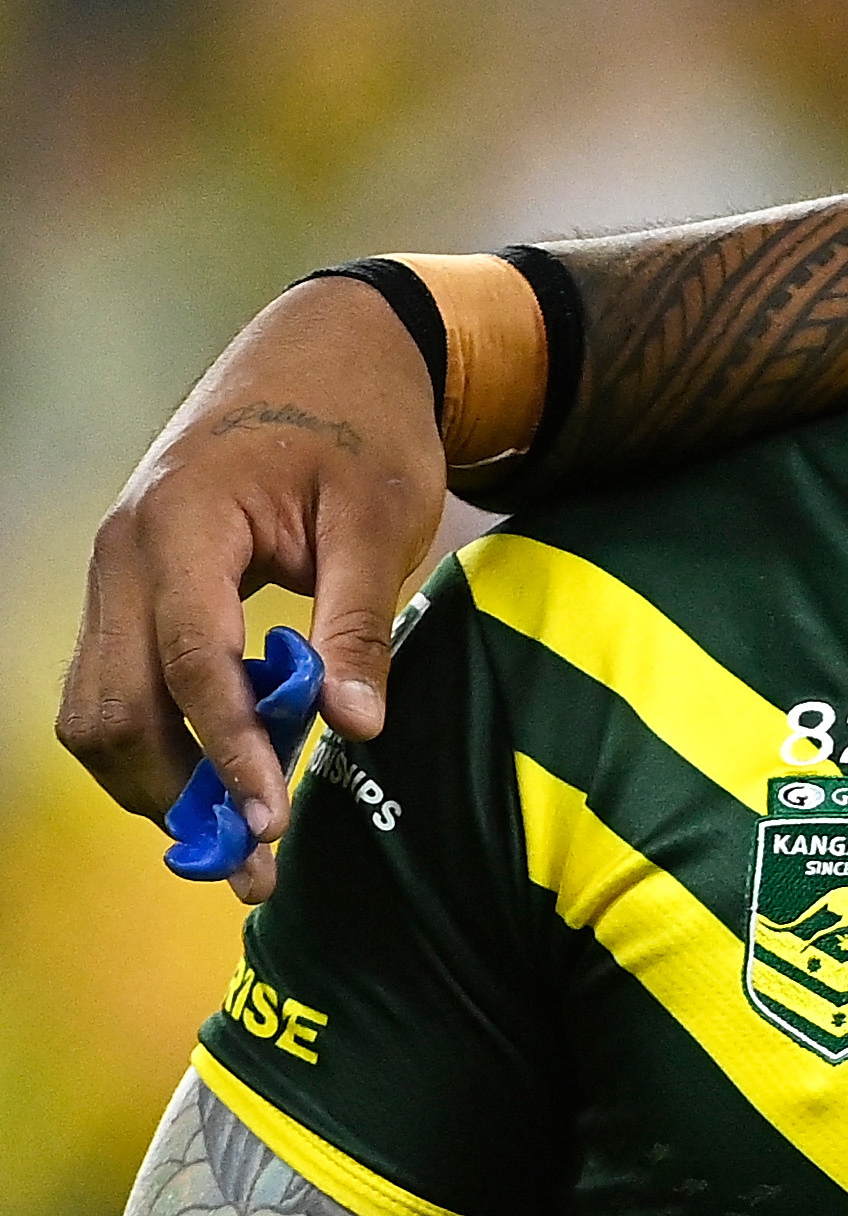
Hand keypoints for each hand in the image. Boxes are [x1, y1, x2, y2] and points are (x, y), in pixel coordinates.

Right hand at [51, 280, 449, 902]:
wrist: (326, 352)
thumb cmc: (364, 426)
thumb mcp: (382, 518)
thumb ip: (361, 624)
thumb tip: (359, 730)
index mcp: (181, 524)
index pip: (186, 664)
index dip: (226, 751)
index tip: (270, 825)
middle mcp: (123, 553)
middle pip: (112, 707)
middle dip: (175, 791)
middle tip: (256, 863)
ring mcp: (114, 574)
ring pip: (98, 709)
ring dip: (162, 779)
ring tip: (248, 834)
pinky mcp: (131, 593)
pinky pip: (119, 687)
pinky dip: (165, 740)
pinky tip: (237, 769)